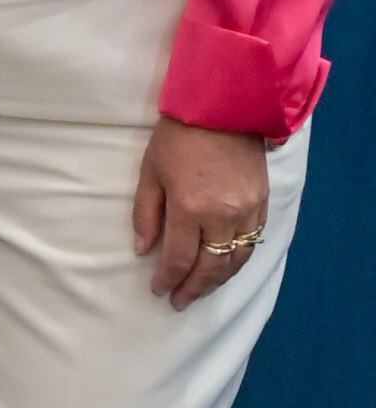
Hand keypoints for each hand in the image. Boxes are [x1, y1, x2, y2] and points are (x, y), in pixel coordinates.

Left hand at [134, 115, 272, 307]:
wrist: (224, 106)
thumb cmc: (178, 136)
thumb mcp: (151, 172)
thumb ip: (146, 214)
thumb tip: (143, 250)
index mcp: (189, 208)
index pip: (178, 258)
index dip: (167, 279)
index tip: (158, 290)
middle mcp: (222, 216)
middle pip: (210, 267)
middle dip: (193, 288)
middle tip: (179, 301)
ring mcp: (247, 211)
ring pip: (236, 261)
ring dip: (218, 281)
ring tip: (200, 290)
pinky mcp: (263, 202)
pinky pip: (253, 242)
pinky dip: (238, 260)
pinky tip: (225, 267)